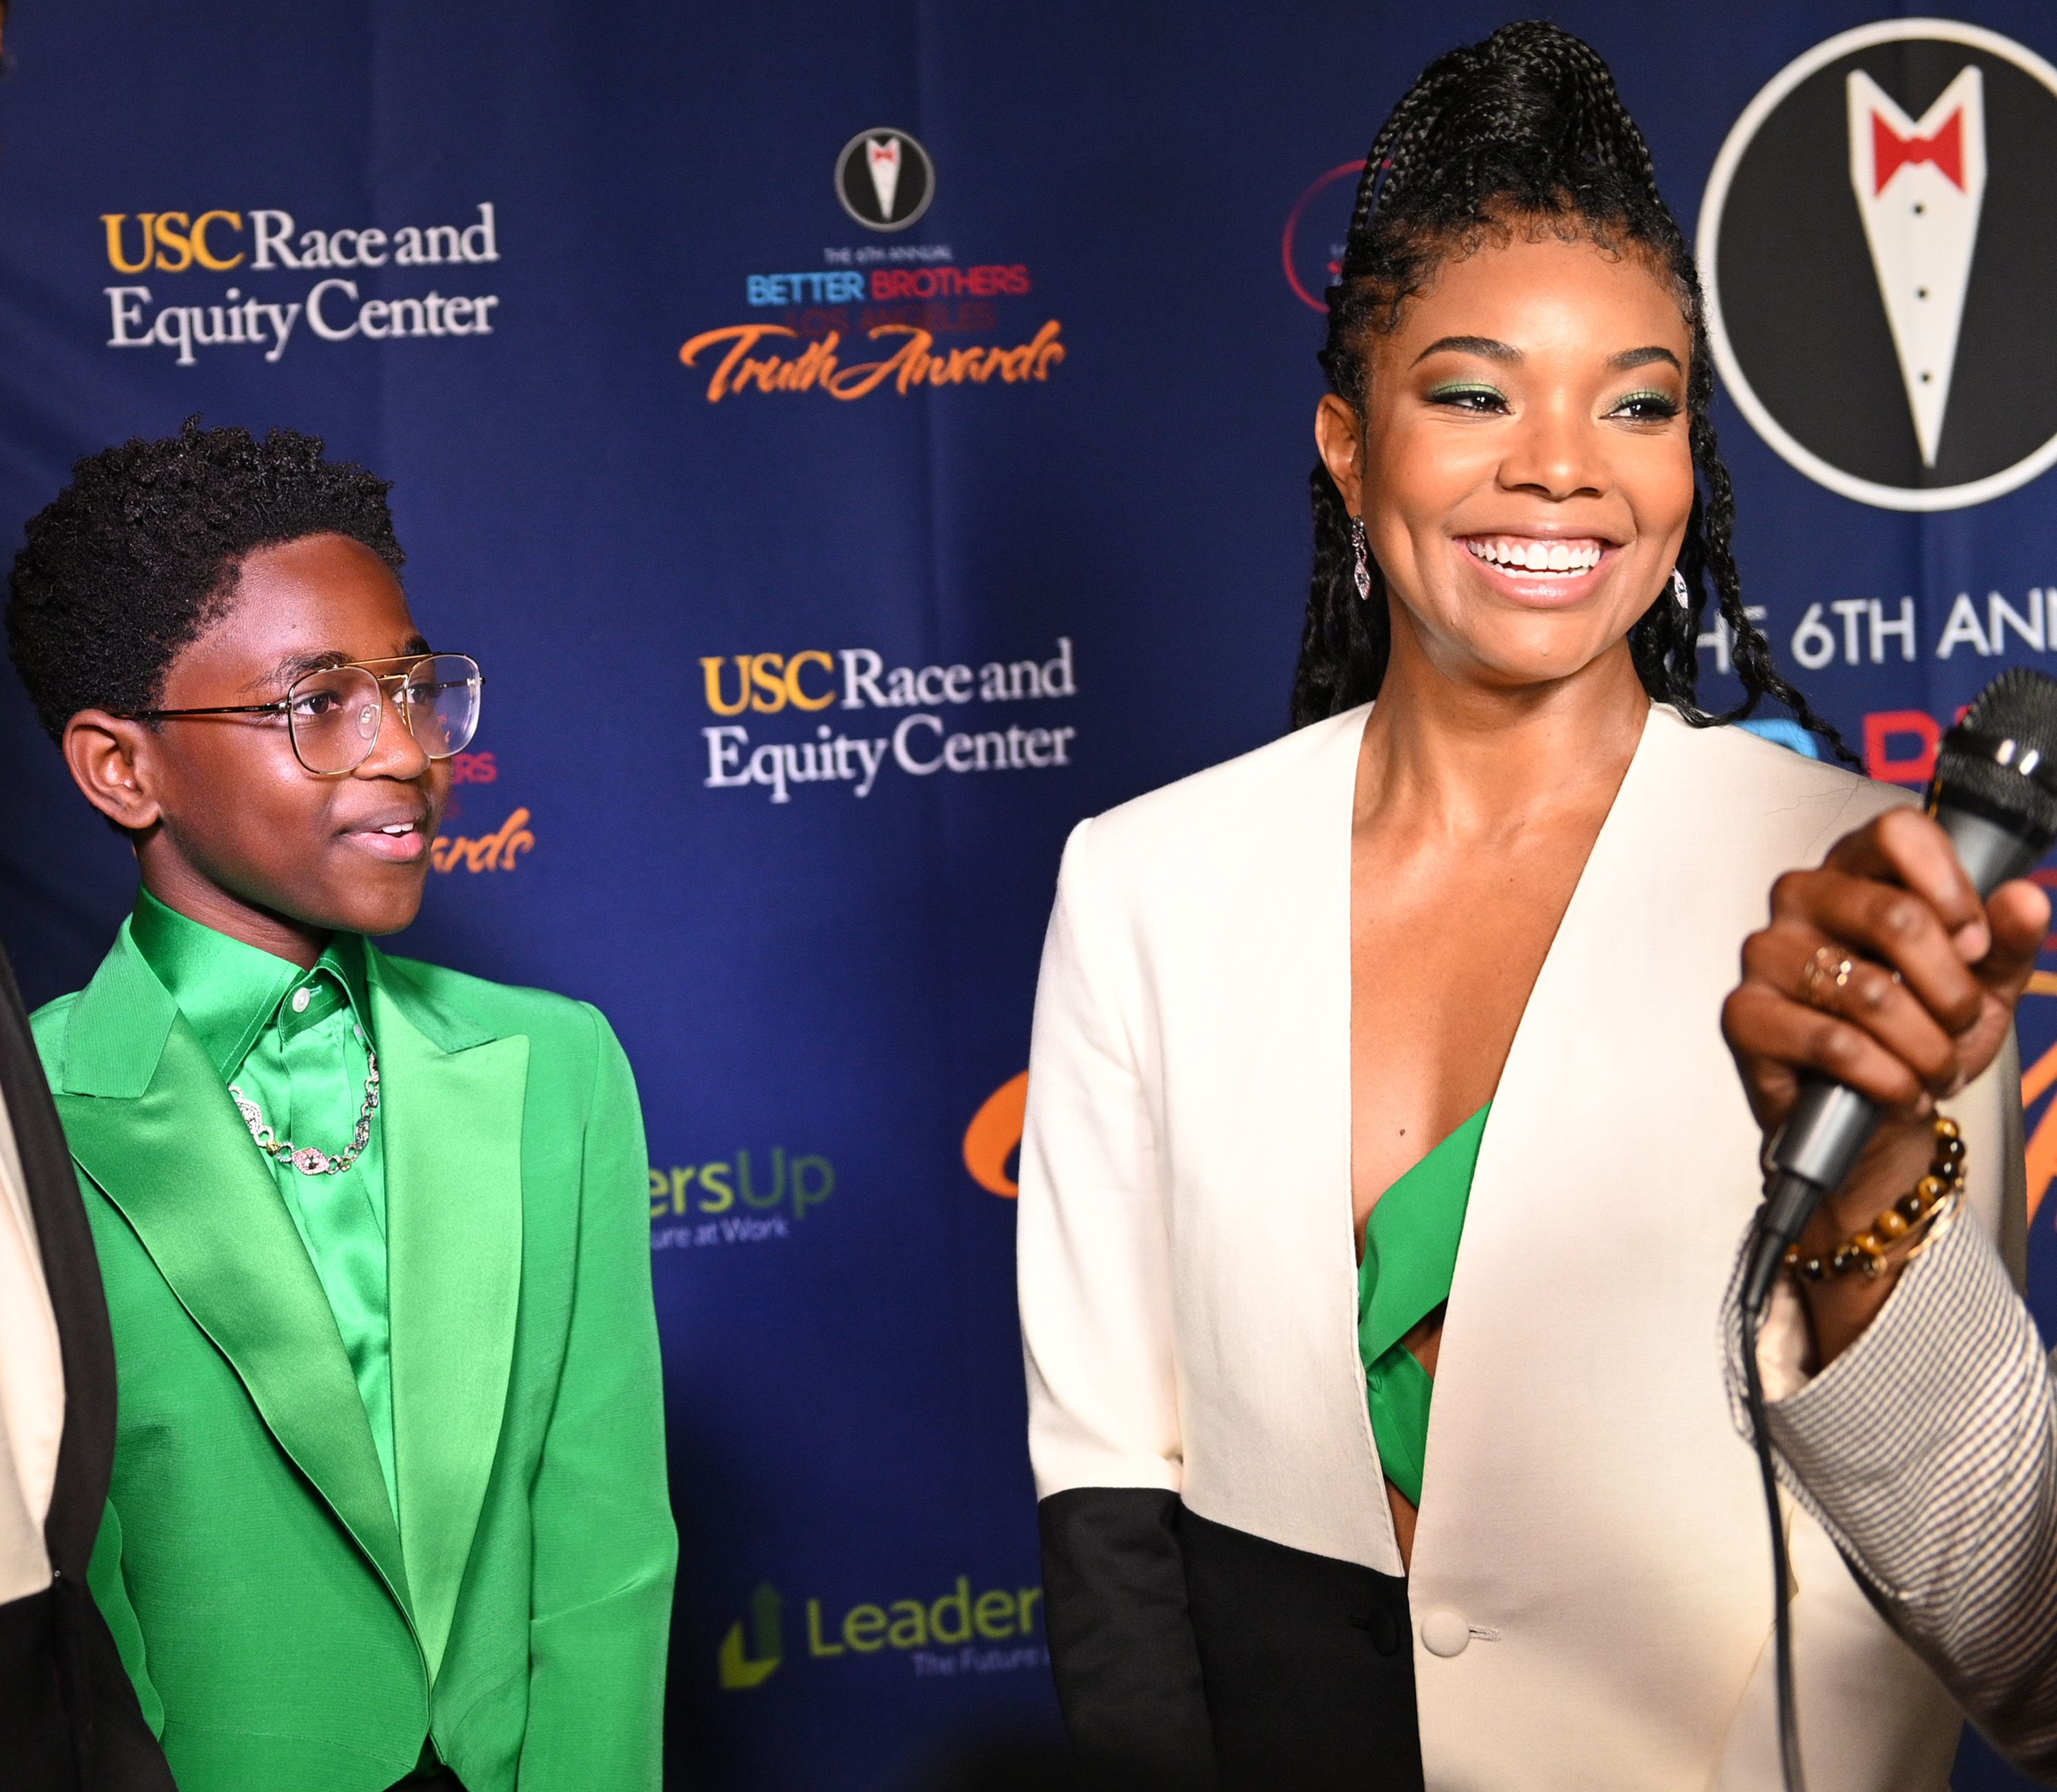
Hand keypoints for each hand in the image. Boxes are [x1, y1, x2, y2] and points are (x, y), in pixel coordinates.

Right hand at [1722, 806, 2047, 1360]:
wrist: (1875, 1114)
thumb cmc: (1916, 1037)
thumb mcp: (1980, 985)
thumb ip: (2007, 940)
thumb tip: (2024, 899)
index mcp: (1856, 872)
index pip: (1898, 832)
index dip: (1951, 886)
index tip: (1974, 939)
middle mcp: (1802, 900)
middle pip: (1894, 915)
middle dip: (1951, 989)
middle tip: (1959, 1021)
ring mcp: (1766, 955)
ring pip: (1871, 992)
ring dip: (1925, 1048)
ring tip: (1932, 1068)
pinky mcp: (1744, 1015)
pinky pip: (1834, 1043)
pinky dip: (1887, 1078)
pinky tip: (1898, 1089)